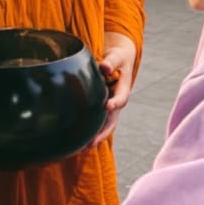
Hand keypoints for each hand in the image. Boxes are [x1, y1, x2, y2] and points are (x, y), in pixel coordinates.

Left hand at [90, 31, 136, 145]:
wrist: (119, 60)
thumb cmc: (117, 57)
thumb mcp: (117, 56)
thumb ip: (111, 61)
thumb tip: (104, 67)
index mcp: (124, 88)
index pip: (121, 98)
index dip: (116, 102)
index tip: (108, 106)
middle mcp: (117, 101)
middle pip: (112, 119)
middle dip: (103, 132)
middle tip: (92, 142)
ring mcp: (110, 106)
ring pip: (105, 125)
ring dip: (96, 136)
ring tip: (84, 148)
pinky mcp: (102, 108)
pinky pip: (97, 122)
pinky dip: (91, 131)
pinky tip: (79, 140)